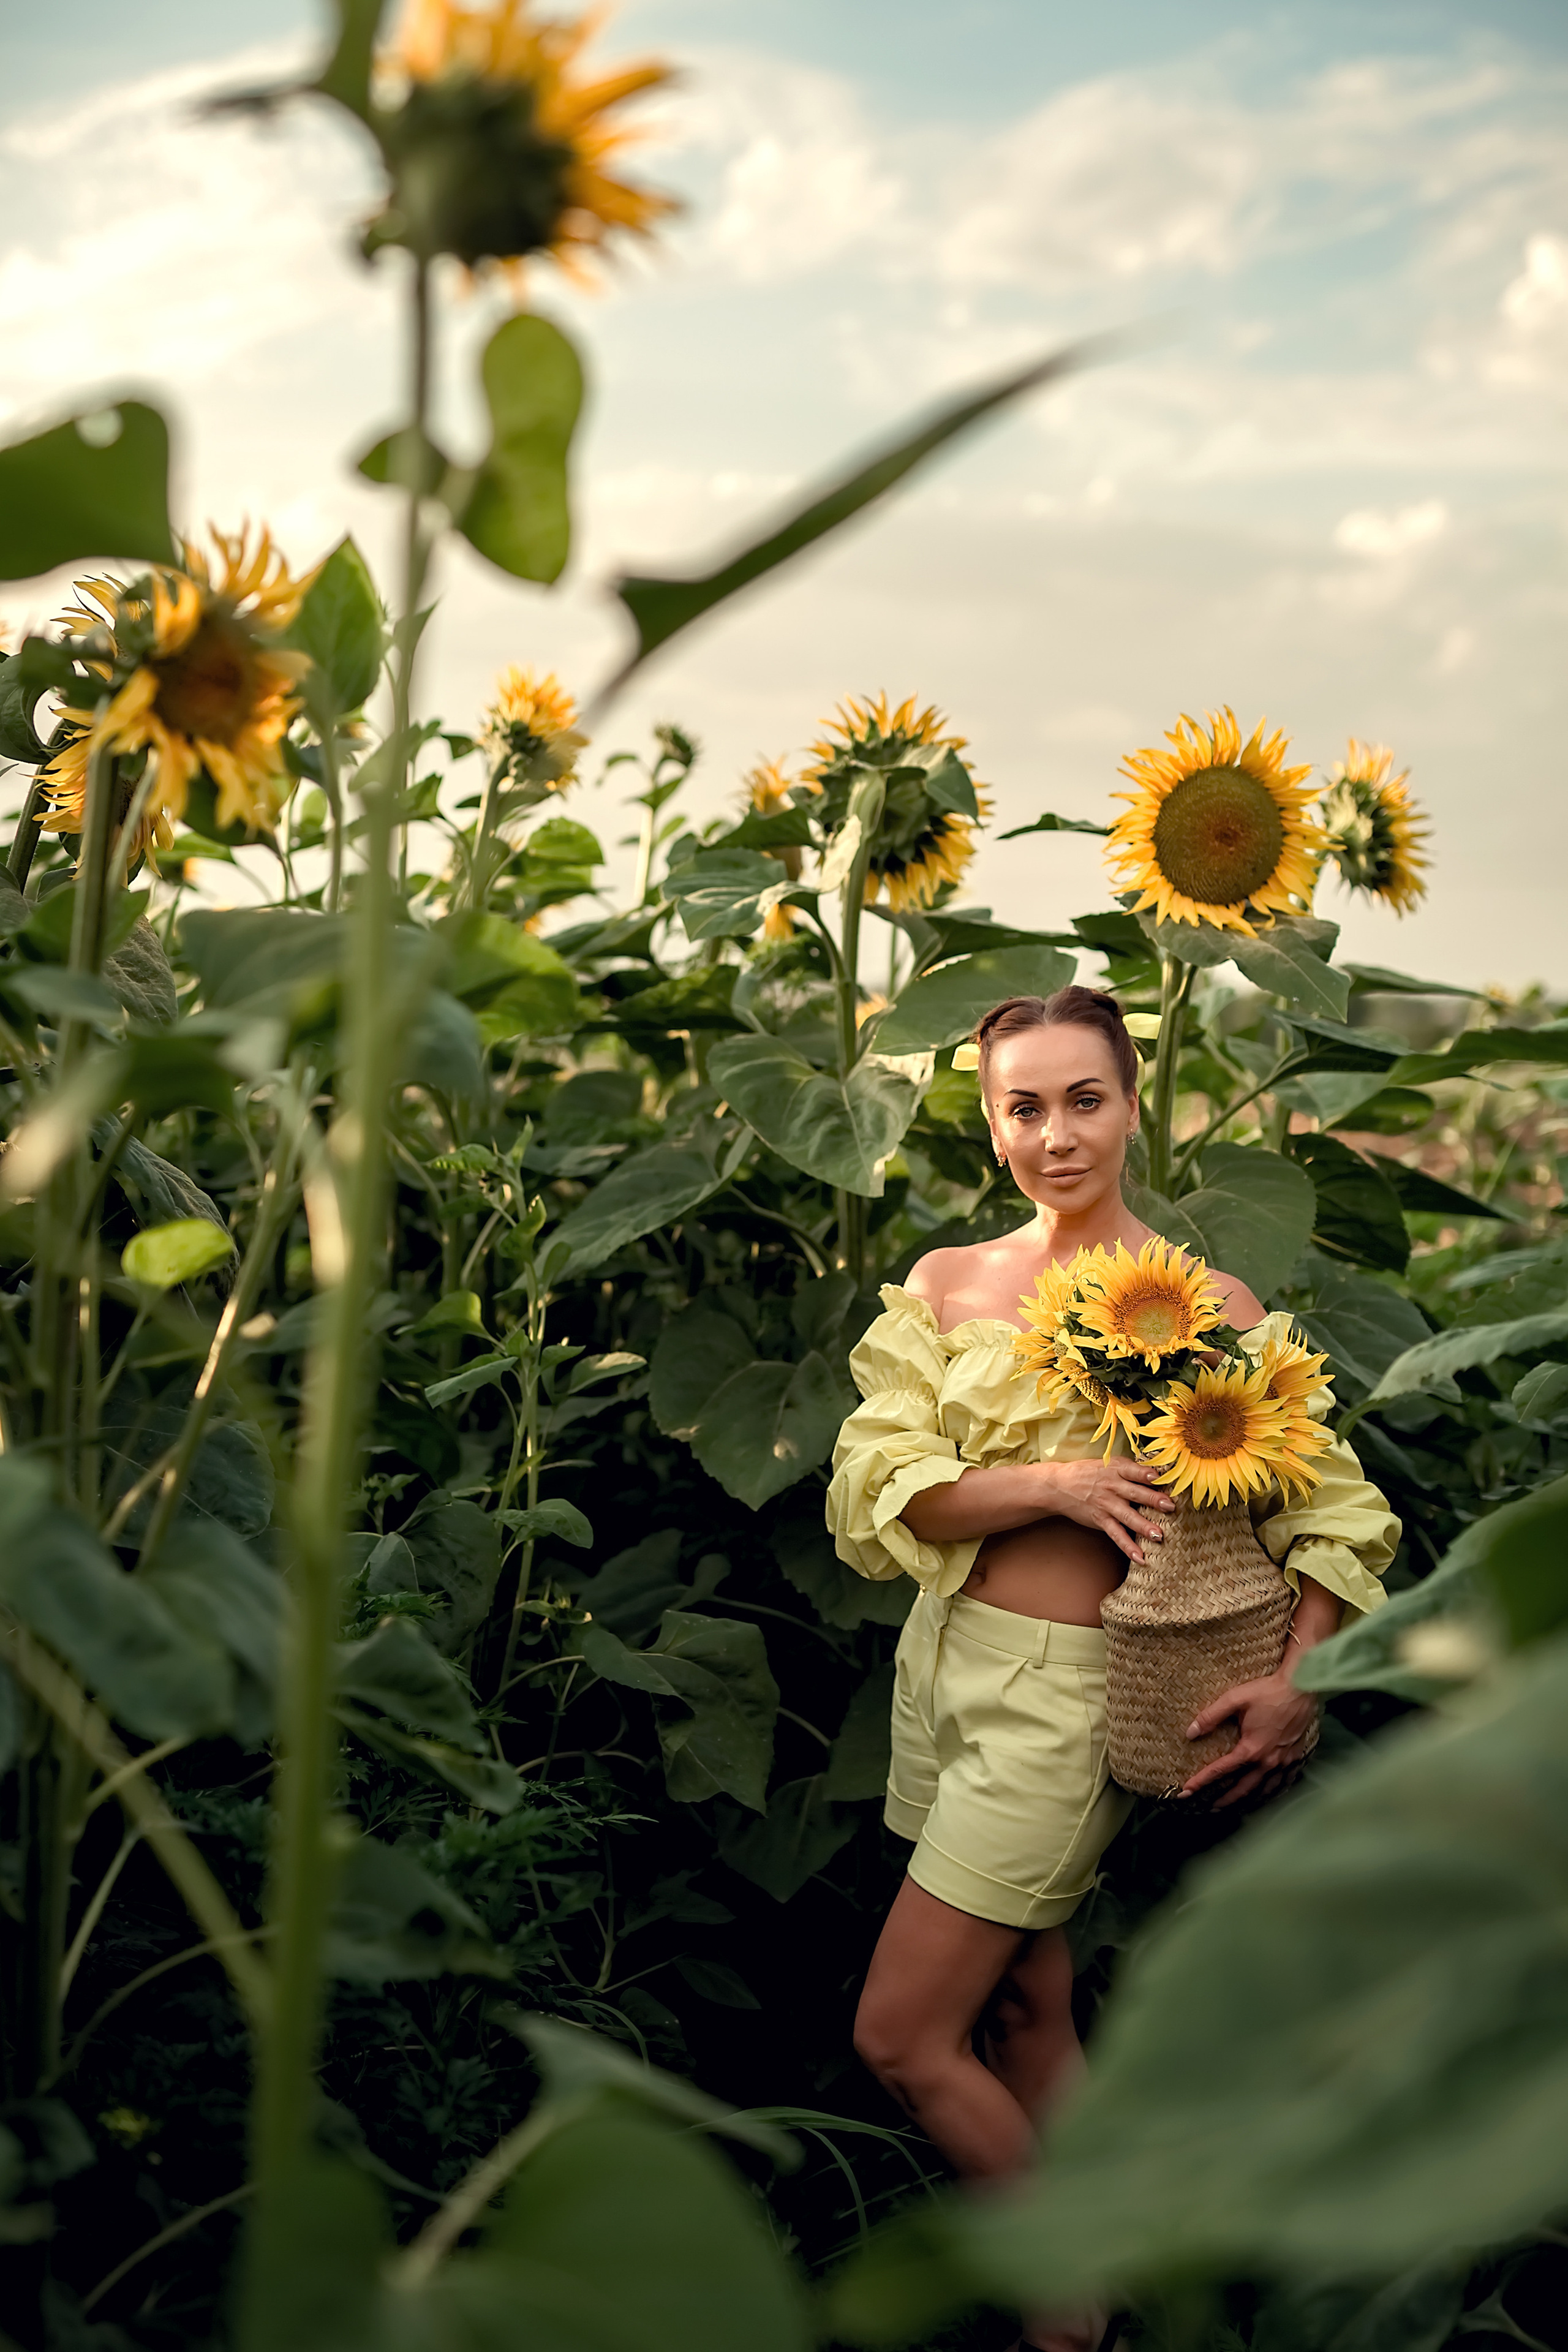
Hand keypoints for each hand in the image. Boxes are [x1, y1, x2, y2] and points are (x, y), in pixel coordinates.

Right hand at [1043, 1457, 1175, 1564]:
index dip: (1149, 1474)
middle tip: (1170, 1507)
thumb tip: (1159, 1475)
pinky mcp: (1100, 1519)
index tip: (1163, 1477)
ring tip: (1159, 1535)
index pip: (1135, 1470)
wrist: (1059, 1485)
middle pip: (1136, 1493)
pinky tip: (1140, 1557)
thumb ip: (1131, 1470)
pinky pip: (1116, 1534)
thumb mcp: (1109, 1463)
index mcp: (1117, 1469)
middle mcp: (1112, 1486)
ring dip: (1144, 1526)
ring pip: (1128, 1516)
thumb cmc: (1089, 1473)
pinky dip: (1128, 1547)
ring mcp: (1106, 1504)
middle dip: (1154, 1500)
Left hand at [1178, 1668, 1321, 1807]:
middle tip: (1210, 1807)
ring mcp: (1284, 1762)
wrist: (1301, 1687)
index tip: (1187, 1790)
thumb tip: (1190, 1733)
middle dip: (1225, 1799)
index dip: (1202, 1781)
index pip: (1221, 1771)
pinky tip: (1267, 1793)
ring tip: (1235, 1805)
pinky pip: (1284, 1782)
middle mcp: (1268, 1762)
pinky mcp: (1296, 1757)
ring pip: (1264, 1789)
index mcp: (1251, 1749)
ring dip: (1248, 1799)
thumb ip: (1211, 1716)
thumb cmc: (1267, 1692)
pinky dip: (1272, 1791)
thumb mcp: (1234, 1699)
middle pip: (1243, 1788)